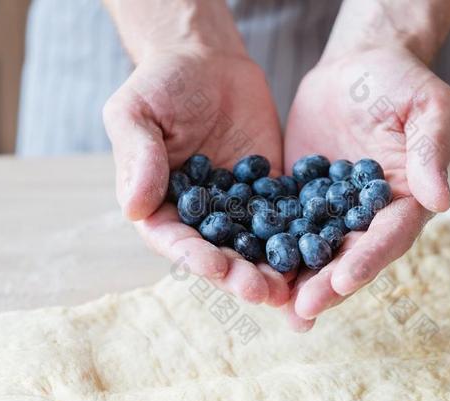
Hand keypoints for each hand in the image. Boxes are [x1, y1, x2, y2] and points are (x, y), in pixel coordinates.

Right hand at [103, 49, 290, 305]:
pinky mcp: (270, 191)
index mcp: (160, 203)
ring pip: (254, 244)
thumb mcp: (137, 113)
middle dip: (239, 275)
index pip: (173, 239)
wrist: (208, 60)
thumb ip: (138, 157)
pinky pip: (285, 217)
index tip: (215, 268)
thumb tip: (134, 208)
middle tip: (263, 291)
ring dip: (271, 268)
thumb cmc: (162, 83)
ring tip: (292, 289)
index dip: (193, 257)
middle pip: (218, 253)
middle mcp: (200, 214)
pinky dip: (299, 237)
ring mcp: (237, 205)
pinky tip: (316, 253)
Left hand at [283, 45, 449, 330]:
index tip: (345, 278)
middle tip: (301, 310)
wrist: (358, 67)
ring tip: (274, 306)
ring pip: (315, 250)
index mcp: (404, 200)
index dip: (369, 259)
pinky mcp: (301, 197)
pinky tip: (248, 265)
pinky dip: (270, 246)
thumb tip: (441, 200)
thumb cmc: (401, 81)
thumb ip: (430, 150)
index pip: (389, 237)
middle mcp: (368, 215)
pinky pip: (284, 224)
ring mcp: (331, 209)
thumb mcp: (427, 106)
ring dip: (296, 279)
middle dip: (327, 283)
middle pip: (349, 256)